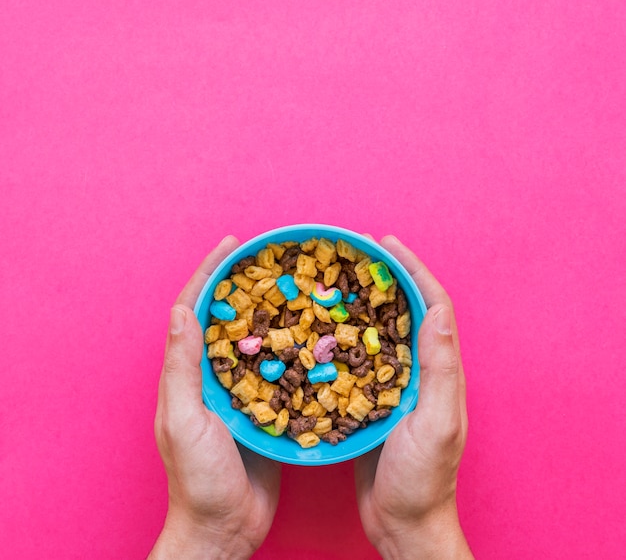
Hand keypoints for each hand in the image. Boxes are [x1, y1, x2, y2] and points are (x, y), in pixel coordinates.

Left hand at [149, 236, 280, 559]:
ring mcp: (239, 390)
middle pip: (226, 316)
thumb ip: (183, 369)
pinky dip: (289, 343)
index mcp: (189, 373)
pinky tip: (311, 333)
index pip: (195, 309)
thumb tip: (181, 311)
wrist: (225, 528)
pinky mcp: (264, 407)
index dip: (211, 273)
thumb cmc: (199, 479)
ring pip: (254, 337)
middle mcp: (212, 375)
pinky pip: (276, 365)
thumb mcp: (184, 421)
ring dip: (269, 308)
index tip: (232, 245)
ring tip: (294, 284)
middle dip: (243, 282)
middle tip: (269, 257)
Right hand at [354, 236, 471, 558]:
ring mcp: (396, 385)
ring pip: (383, 329)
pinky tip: (326, 327)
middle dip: (388, 276)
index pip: (433, 305)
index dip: (413, 270)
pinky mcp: (374, 400)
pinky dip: (348, 333)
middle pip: (408, 310)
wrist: (403, 523)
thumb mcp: (436, 423)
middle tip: (360, 253)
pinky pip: (362, 356)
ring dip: (367, 300)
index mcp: (440, 371)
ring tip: (341, 278)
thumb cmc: (421, 479)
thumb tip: (438, 311)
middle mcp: (421, 371)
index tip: (387, 245)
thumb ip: (440, 369)